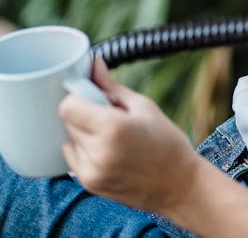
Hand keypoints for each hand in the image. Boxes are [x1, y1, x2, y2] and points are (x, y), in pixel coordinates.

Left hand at [59, 57, 201, 212]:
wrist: (180, 185)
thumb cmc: (167, 142)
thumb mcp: (143, 107)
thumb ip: (111, 86)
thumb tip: (93, 63)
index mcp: (112, 127)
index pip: (68, 106)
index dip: (78, 98)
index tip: (92, 97)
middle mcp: (98, 151)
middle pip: (68, 122)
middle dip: (84, 115)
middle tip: (110, 118)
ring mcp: (92, 171)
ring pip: (70, 140)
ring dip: (84, 134)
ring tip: (113, 138)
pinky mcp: (90, 184)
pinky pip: (73, 158)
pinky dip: (85, 151)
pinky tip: (110, 153)